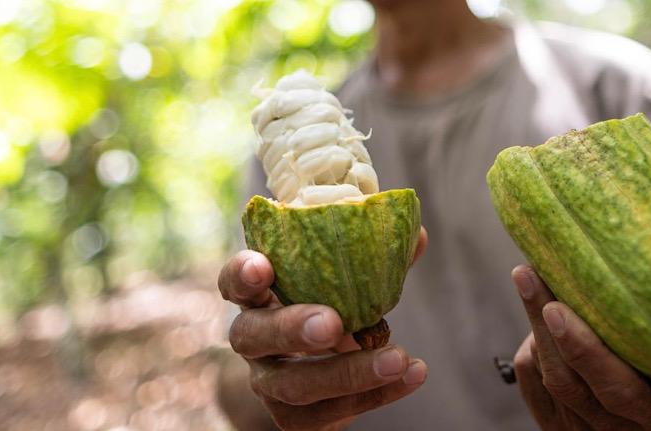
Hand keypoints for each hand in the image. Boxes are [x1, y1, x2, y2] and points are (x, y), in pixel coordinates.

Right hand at [218, 228, 429, 429]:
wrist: (323, 376)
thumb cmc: (333, 309)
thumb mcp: (344, 283)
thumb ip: (374, 259)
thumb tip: (417, 236)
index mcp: (257, 297)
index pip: (234, 283)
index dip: (242, 274)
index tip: (263, 265)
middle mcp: (252, 340)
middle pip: (252, 336)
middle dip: (291, 328)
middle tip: (333, 324)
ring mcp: (268, 382)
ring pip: (294, 385)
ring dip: (349, 374)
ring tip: (398, 359)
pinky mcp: (292, 417)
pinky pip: (328, 413)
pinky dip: (375, 396)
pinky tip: (412, 376)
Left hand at [511, 243, 650, 429]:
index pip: (618, 390)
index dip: (586, 353)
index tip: (559, 307)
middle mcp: (623, 424)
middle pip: (572, 385)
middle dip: (548, 330)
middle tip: (532, 274)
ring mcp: (589, 424)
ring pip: (549, 381)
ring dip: (535, 329)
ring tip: (529, 275)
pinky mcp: (561, 417)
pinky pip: (532, 384)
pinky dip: (531, 345)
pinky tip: (534, 304)